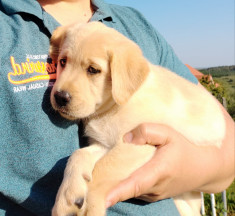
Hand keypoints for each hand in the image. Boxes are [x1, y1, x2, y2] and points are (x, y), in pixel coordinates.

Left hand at [106, 123, 230, 207]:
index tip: (103, 200)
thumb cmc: (182, 149)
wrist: (201, 169)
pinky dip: (124, 185)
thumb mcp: (168, 133)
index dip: (118, 192)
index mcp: (158, 171)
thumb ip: (147, 132)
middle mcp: (154, 188)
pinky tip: (120, 174)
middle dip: (108, 187)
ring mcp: (153, 195)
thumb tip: (126, 139)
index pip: (135, 184)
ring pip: (129, 191)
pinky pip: (134, 191)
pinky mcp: (152, 196)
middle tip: (91, 180)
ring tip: (104, 173)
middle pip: (126, 189)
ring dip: (116, 184)